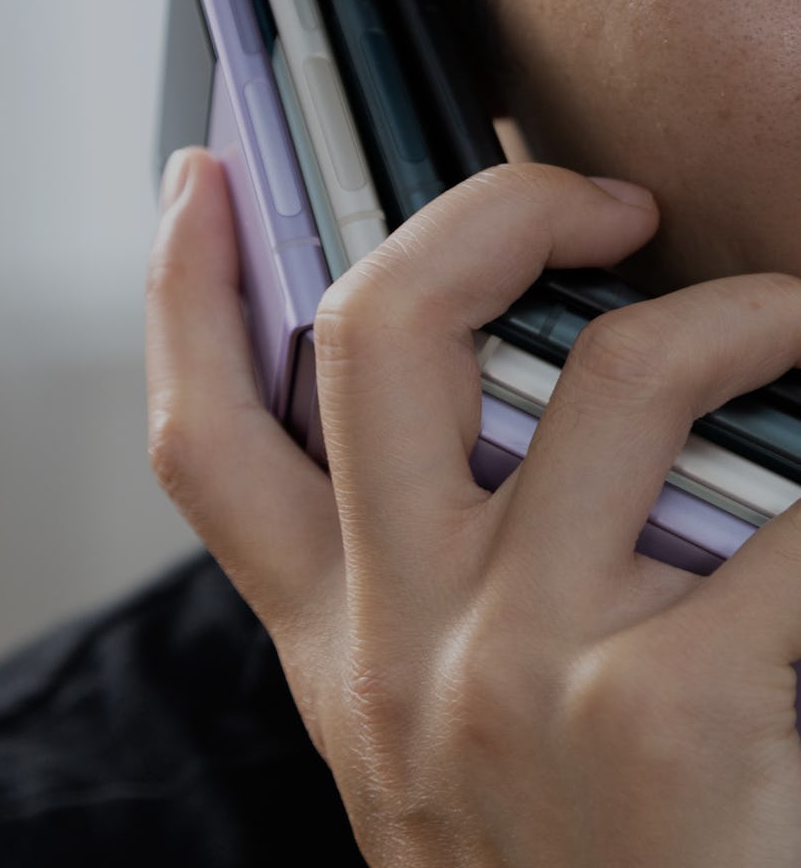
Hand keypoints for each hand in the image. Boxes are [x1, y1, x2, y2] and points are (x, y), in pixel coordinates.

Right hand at [146, 150, 800, 866]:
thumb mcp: (424, 733)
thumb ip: (422, 580)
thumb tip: (488, 413)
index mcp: (337, 638)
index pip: (206, 435)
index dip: (182, 289)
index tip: (203, 189)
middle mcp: (402, 638)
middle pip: (380, 335)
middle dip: (489, 214)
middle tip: (590, 204)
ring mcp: (522, 668)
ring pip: (620, 377)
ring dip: (737, 314)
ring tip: (788, 319)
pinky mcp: (664, 714)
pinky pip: (793, 522)